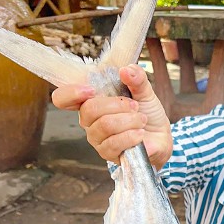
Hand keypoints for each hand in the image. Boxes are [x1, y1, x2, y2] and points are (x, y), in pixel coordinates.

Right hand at [51, 65, 171, 167]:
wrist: (161, 138)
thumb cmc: (147, 114)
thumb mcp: (145, 92)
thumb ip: (137, 79)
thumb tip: (126, 69)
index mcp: (91, 102)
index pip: (63, 98)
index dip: (71, 93)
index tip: (90, 90)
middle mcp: (89, 121)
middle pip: (90, 109)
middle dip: (118, 105)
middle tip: (135, 106)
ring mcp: (97, 138)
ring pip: (105, 125)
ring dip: (129, 120)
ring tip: (142, 120)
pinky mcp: (107, 154)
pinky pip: (114, 143)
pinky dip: (131, 136)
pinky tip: (141, 133)